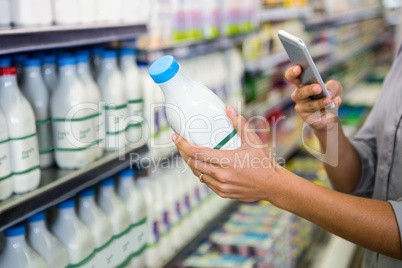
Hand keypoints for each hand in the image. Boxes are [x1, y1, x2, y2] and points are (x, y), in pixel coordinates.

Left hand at [172, 106, 286, 202]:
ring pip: (197, 174)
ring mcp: (222, 186)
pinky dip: (200, 173)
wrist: (273, 186)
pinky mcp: (223, 193)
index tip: (175, 137)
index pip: (197, 152)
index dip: (183, 144)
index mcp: (227, 161)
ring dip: (190, 163)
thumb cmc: (264, 162)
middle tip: (179, 143)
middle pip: (192, 164)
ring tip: (188, 153)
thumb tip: (229, 109)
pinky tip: (201, 166)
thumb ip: (240, 124)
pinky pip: (206, 182)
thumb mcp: (253, 141)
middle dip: (182, 152)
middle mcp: (221, 175)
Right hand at [284, 65, 342, 131]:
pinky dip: (327, 112)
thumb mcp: (335, 88)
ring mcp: (301, 108)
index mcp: (301, 84)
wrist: (330, 115)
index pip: (291, 77)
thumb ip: (333, 86)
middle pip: (300, 92)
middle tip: (318, 87)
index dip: (293, 73)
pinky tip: (333, 108)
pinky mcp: (308, 119)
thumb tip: (329, 93)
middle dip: (309, 90)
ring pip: (309, 106)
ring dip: (320, 103)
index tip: (298, 68)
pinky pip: (317, 116)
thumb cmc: (329, 96)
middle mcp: (298, 96)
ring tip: (329, 100)